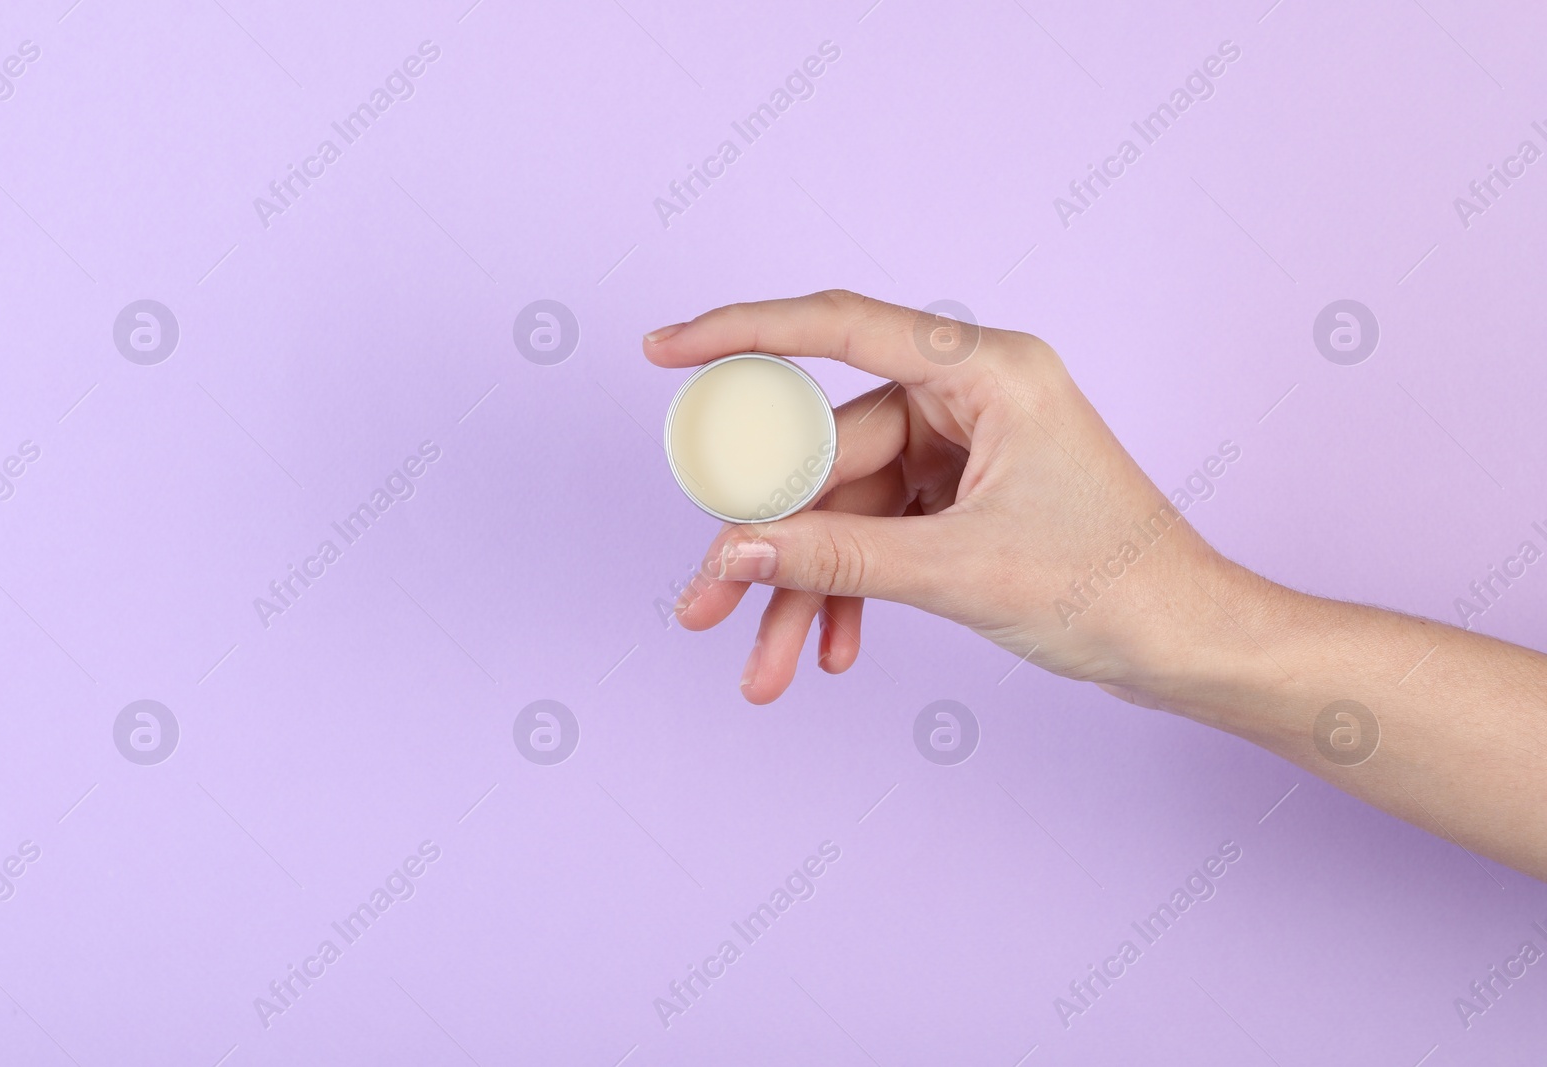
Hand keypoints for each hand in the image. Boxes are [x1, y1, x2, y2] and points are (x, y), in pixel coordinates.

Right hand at [643, 290, 1239, 703]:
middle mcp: (972, 398)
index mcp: (987, 371)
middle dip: (769, 543)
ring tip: (765, 666)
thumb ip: (837, 556)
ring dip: (806, 589)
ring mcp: (968, 451)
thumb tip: (735, 553)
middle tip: (704, 600)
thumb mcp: (959, 570)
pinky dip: (855, 591)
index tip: (664, 350)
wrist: (1192, 647)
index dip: (740, 334)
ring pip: (848, 510)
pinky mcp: (968, 500)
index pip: (839, 328)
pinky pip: (882, 535)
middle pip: (829, 456)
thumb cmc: (1117, 587)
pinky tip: (834, 650)